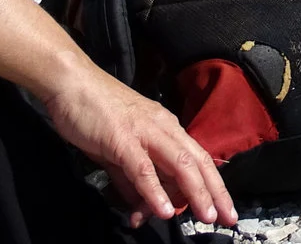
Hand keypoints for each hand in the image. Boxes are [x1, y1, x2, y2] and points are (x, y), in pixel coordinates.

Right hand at [37, 63, 238, 230]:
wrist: (72, 83)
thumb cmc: (96, 113)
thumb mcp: (120, 151)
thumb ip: (132, 180)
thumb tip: (143, 208)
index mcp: (167, 129)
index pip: (198, 159)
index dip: (214, 184)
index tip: (225, 209)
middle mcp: (163, 128)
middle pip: (198, 162)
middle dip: (215, 192)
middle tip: (228, 218)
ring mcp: (145, 132)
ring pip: (179, 164)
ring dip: (195, 193)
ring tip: (206, 217)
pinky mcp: (122, 139)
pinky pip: (142, 168)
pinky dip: (154, 190)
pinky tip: (162, 210)